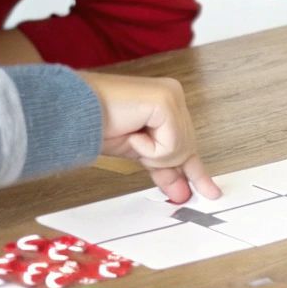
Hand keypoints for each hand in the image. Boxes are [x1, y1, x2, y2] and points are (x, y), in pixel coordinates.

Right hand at [80, 71, 219, 203]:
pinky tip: (132, 132)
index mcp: (167, 103)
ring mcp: (171, 96)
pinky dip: (148, 148)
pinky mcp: (166, 101)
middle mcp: (173, 96)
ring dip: (151, 154)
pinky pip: (170, 145)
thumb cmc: (99, 124)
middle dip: (165, 163)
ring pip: (180, 150)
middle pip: (187, 150)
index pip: (187, 144)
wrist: (76, 113)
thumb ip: (163, 167)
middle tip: (139, 148)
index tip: (209, 191)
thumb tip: (182, 191)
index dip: (196, 172)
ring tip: (130, 136)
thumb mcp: (139, 151)